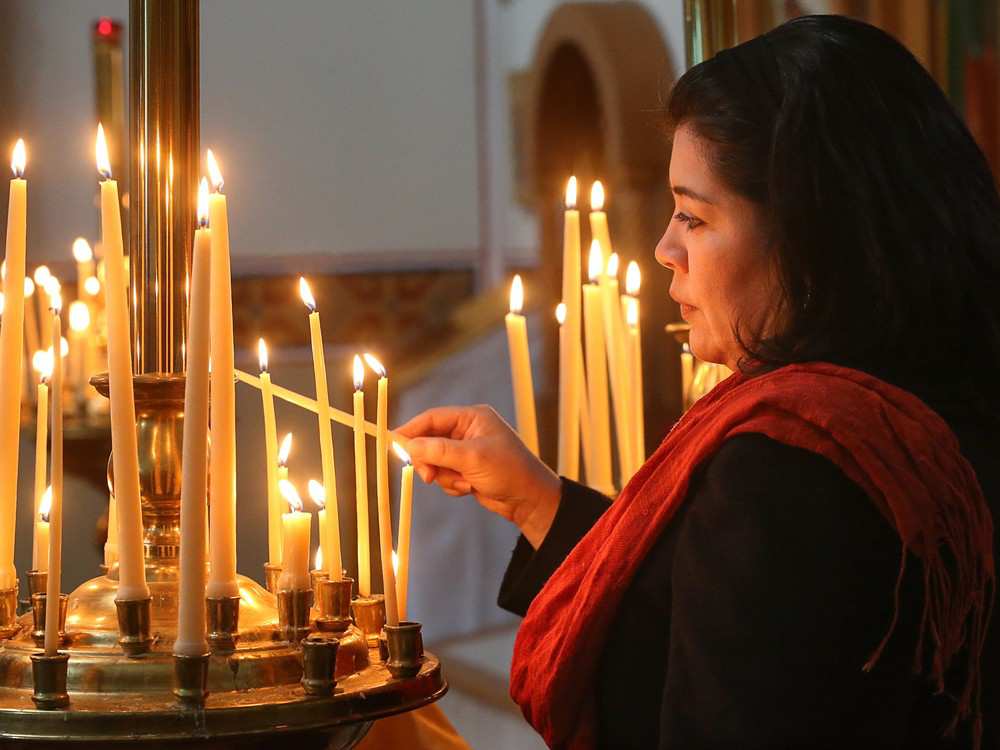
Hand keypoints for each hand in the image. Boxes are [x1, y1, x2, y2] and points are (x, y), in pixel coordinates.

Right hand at [395, 405, 560, 547]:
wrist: (529, 500)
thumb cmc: (509, 471)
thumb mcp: (472, 458)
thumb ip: (438, 450)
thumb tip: (408, 445)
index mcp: (473, 418)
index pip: (433, 418)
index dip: (412, 430)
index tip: (393, 443)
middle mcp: (468, 431)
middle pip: (430, 441)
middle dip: (429, 460)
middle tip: (429, 476)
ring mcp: (467, 452)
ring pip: (435, 461)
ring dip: (445, 476)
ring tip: (464, 483)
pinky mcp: (467, 470)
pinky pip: (444, 475)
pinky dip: (452, 485)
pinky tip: (470, 489)